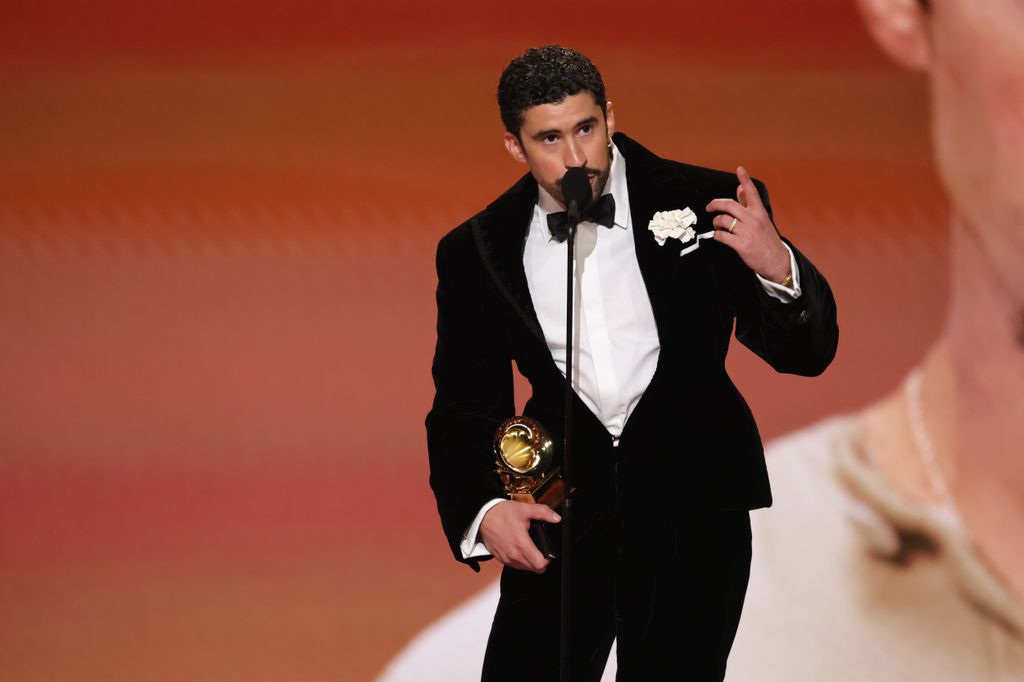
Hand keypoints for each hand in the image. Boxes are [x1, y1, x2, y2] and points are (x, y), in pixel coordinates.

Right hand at [479, 500, 560, 573]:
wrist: (482, 515)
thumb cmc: (501, 513)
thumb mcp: (525, 509)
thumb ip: (543, 513)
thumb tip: (556, 518)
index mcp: (521, 544)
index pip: (540, 564)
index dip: (548, 560)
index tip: (547, 553)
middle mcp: (513, 554)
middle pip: (534, 569)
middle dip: (540, 562)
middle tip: (540, 550)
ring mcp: (506, 558)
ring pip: (524, 568)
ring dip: (529, 562)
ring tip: (530, 549)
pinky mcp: (499, 558)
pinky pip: (514, 565)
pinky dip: (519, 561)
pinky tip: (519, 549)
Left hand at [706, 166, 790, 283]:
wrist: (776, 260)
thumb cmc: (768, 240)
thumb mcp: (762, 219)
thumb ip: (749, 204)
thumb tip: (740, 188)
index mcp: (759, 212)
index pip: (751, 192)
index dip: (745, 179)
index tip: (740, 169)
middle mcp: (753, 219)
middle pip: (729, 205)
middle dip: (715, 204)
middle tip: (709, 207)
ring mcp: (747, 232)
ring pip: (723, 220)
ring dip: (716, 222)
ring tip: (717, 225)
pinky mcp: (741, 244)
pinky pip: (721, 235)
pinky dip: (716, 235)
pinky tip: (719, 236)